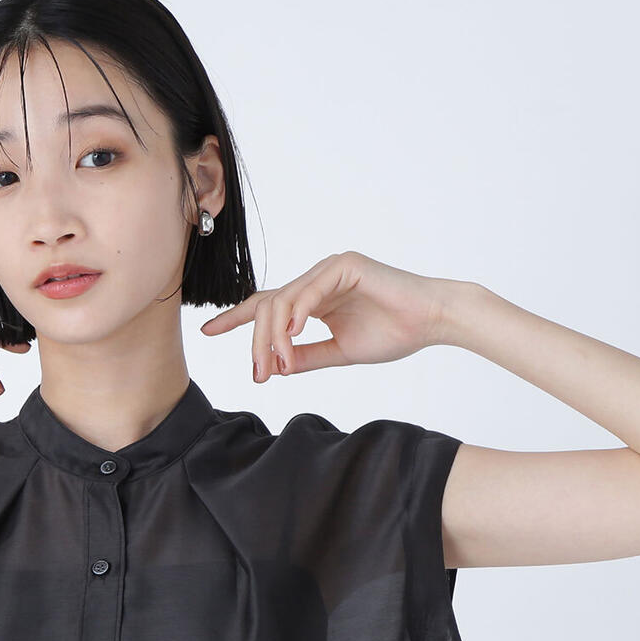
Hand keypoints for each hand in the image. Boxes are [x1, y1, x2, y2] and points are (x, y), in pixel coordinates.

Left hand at [198, 251, 451, 381]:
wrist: (431, 322)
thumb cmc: (393, 333)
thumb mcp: (340, 351)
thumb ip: (308, 356)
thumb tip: (276, 367)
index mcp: (314, 299)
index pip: (268, 306)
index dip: (236, 319)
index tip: (208, 332)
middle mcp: (317, 280)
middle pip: (270, 306)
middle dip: (256, 342)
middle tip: (257, 374)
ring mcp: (330, 270)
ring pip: (285, 300)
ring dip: (275, 336)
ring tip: (275, 365)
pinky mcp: (345, 266)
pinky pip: (310, 291)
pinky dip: (297, 314)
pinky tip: (291, 336)